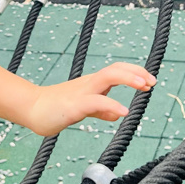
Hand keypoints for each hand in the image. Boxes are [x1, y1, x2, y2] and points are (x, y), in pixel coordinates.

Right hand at [26, 62, 155, 136]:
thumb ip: (100, 110)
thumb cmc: (57, 107)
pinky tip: (123, 111)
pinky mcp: (74, 105)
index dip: (134, 72)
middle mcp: (89, 84)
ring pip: (107, 77)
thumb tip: (116, 114)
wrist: (32, 109)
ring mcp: (81, 93)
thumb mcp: (83, 108)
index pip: (116, 70)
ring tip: (144, 85)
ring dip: (127, 79)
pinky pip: (95, 102)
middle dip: (135, 72)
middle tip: (152, 81)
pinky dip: (111, 104)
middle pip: (115, 69)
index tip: (150, 81)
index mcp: (92, 84)